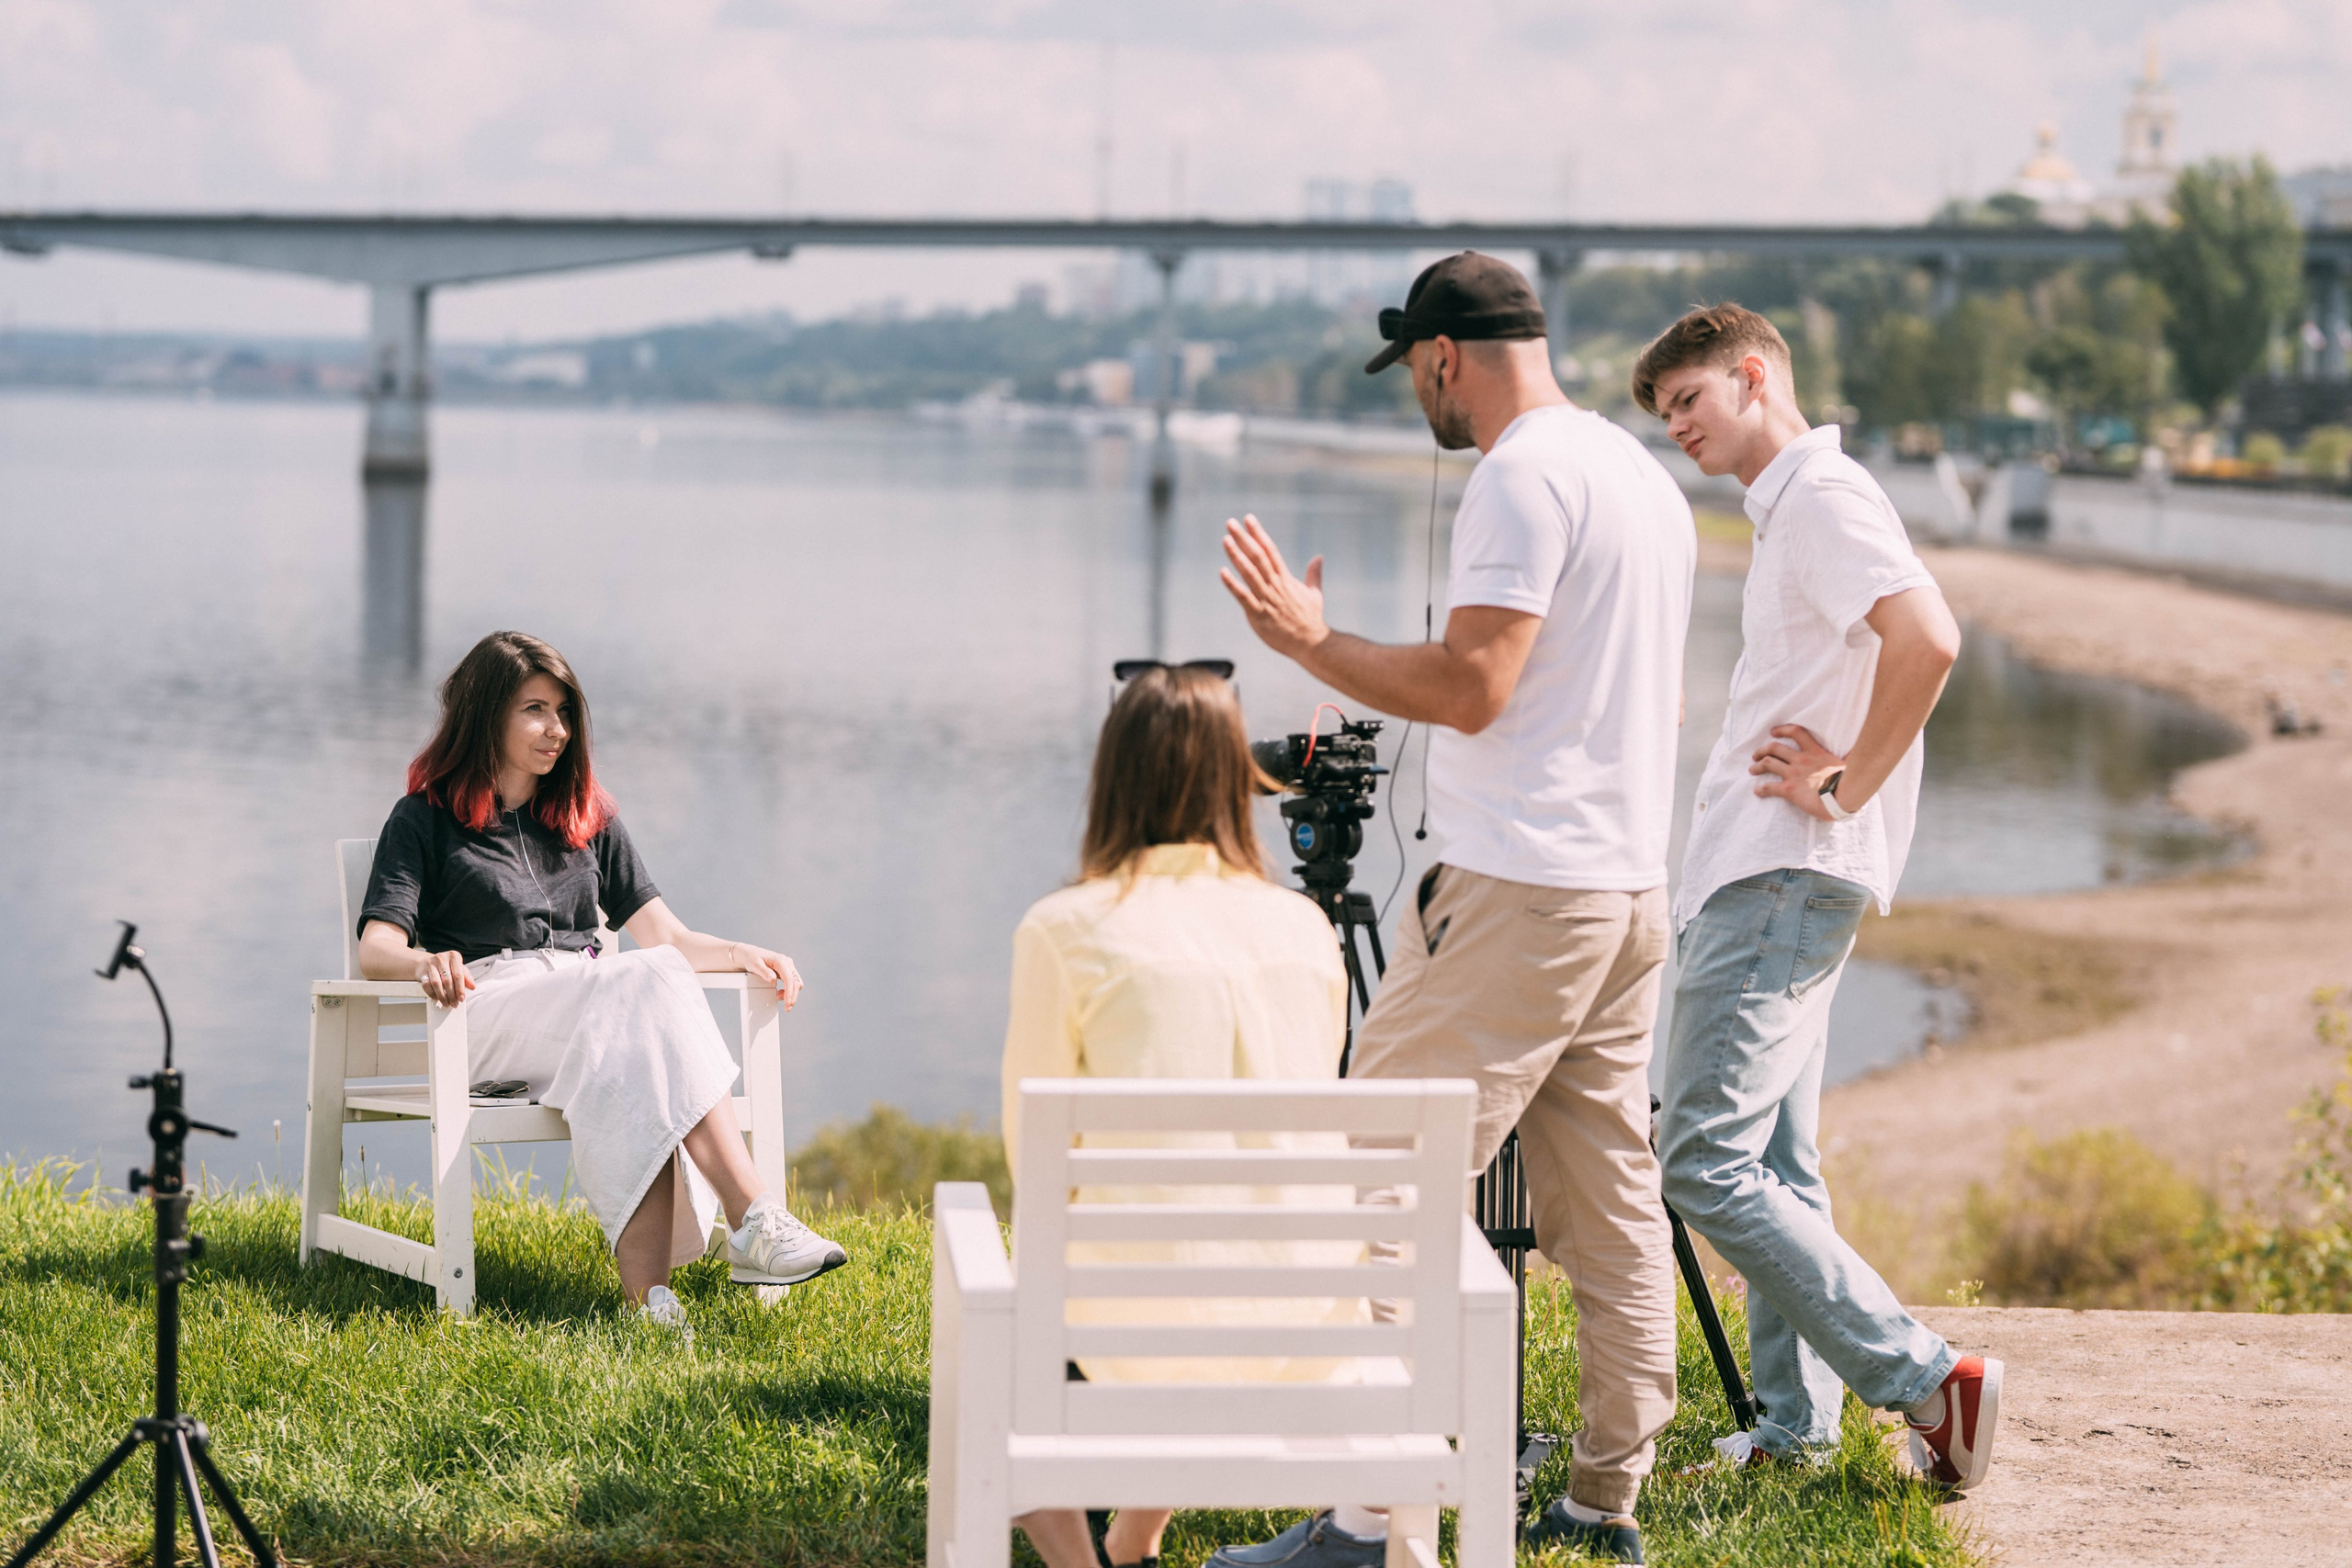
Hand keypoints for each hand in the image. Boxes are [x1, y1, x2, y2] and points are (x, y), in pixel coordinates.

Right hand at [416, 949, 474, 1007]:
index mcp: (454, 956)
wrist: (426, 963)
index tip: (461, 998)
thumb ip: (466, 977)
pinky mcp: (422, 971)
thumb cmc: (446, 966)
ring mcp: (431, 964)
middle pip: (447, 980)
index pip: (458, 975)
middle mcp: (442, 958)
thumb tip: (472, 986)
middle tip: (454, 1003)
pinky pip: (426, 985)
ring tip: (447, 1003)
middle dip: (452, 995)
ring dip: (442, 996)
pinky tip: (437, 998)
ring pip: (436, 984)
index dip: (460, 989)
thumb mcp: (458, 968)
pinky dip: (432, 994)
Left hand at [730, 943, 805, 1010]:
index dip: (790, 992)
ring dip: (791, 994)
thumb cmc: (752, 958)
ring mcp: (788, 967)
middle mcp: (787, 963)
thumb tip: (772, 979)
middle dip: (793, 996)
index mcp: (780, 961)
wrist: (750, 955)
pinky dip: (789, 990)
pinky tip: (780, 994)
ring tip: (779, 998)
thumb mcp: (755, 965)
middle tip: (787, 1008)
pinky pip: (792, 983)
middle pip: (796, 982)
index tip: (788, 1003)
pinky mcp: (786, 972)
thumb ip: (764, 972)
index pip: (789, 979)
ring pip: (796, 983)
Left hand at [1219, 514, 1328, 659]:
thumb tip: (1319, 557)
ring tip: (1226, 540)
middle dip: (1244, 539)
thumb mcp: (1315, 593)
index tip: (1248, 519)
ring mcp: (1267, 600)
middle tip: (1230, 523)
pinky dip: (1233, 585)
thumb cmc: (1312, 620)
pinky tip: (1222, 572)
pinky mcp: (1259, 615)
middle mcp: (1275, 586)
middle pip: (1258, 557)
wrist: (1311, 643)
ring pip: (1250, 573)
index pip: (1270, 551)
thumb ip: (1314, 574)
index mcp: (1286, 579)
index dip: (1258, 534)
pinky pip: (1244, 597)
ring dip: (1237, 556)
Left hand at [1749, 723, 1847, 820]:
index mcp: (1815, 752)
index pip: (1796, 732)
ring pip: (1769, 764)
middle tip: (1756, 755)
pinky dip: (1761, 789)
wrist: (1842, 798)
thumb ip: (1851, 754)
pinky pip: (1770, 787)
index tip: (1773, 732)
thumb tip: (1861, 747)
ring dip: (1758, 766)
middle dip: (1762, 750)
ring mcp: (1794, 774)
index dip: (1782, 730)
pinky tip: (1757, 791)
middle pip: (1775, 748)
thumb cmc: (1849, 782)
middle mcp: (1801, 760)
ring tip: (1752, 769)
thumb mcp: (1850, 762)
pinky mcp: (1789, 790)